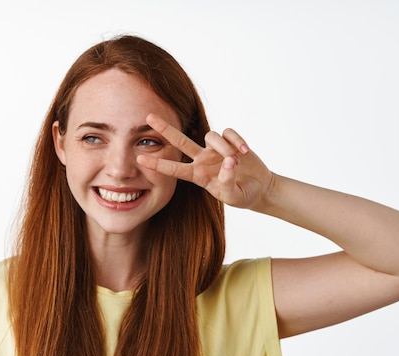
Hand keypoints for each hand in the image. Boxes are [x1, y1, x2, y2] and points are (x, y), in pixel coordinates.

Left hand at [137, 114, 275, 209]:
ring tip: (237, 160)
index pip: (174, 169)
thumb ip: (228, 182)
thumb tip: (229, 162)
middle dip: (165, 129)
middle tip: (148, 117)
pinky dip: (237, 140)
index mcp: (198, 175)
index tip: (139, 159)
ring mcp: (215, 149)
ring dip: (224, 147)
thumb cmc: (243, 195)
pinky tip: (245, 152)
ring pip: (211, 136)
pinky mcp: (230, 141)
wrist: (259, 188)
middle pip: (180, 140)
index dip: (158, 164)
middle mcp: (203, 159)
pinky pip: (228, 133)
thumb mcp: (234, 196)